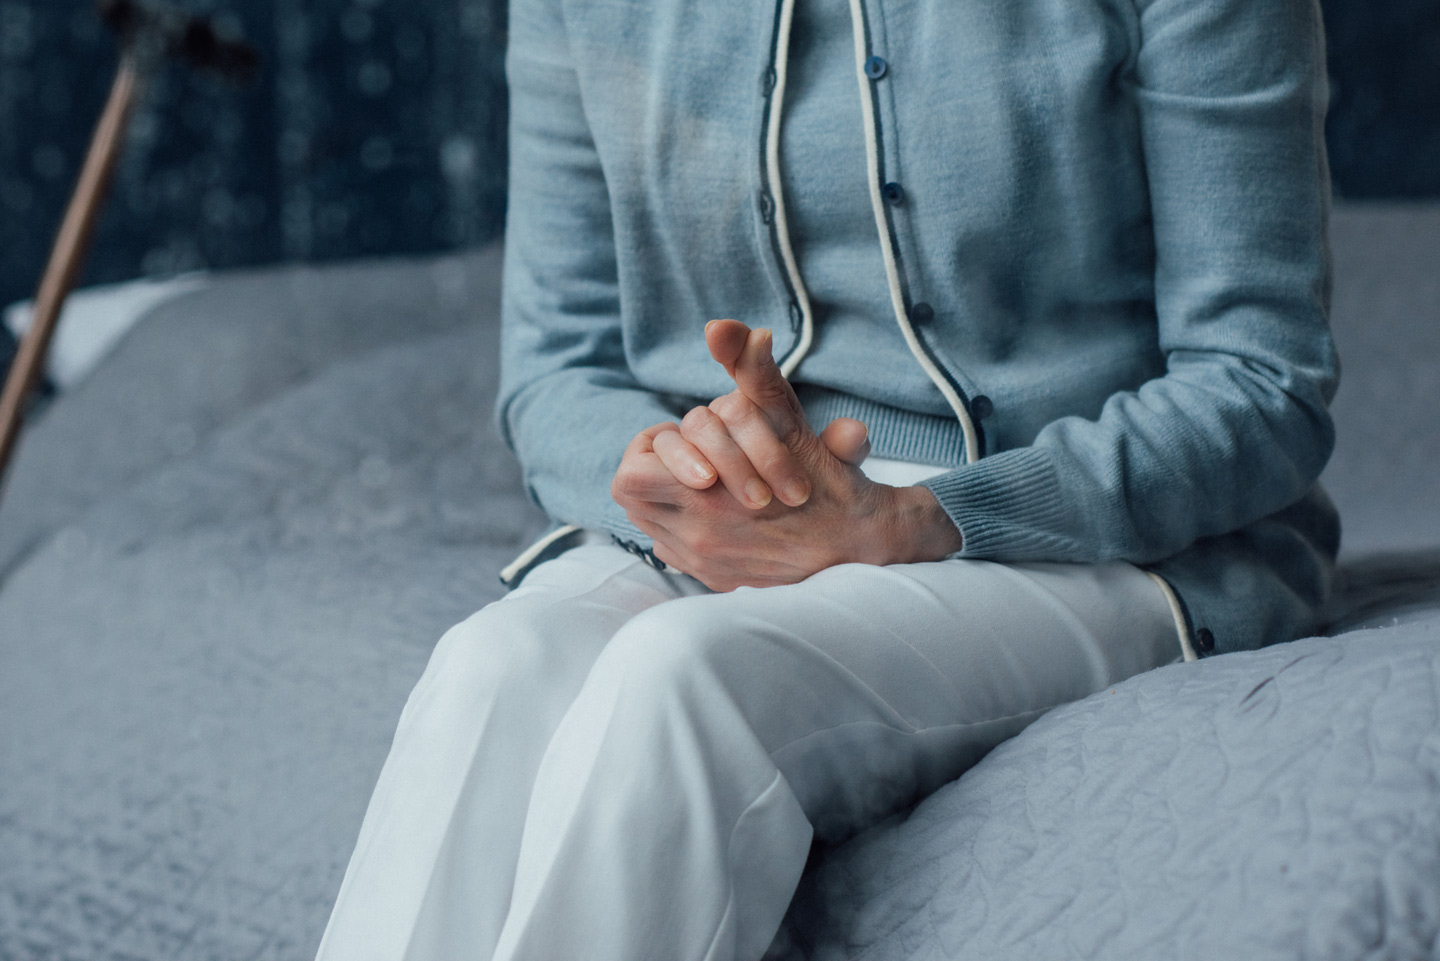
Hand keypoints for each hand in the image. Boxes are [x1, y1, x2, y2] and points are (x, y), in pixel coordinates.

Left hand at [611, 320, 962, 590]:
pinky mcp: (715, 580)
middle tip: (691, 456)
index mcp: (704, 504)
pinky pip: (672, 549)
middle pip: (632, 498)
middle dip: (655, 469)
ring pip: (649, 523)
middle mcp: (695, 542)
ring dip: (666, 495)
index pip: (630, 475)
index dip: (652, 448)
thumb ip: (751, 373)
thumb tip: (720, 328)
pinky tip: (718, 511)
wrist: (864, 549)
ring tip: (703, 479)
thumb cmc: (828, 483)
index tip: (685, 437)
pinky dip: (683, 525)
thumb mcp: (789, 422)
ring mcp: (702, 565)